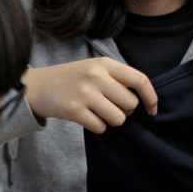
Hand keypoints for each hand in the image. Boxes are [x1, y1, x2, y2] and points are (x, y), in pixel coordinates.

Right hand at [24, 58, 157, 133]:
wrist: (39, 86)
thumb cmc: (74, 78)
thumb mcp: (97, 68)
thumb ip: (118, 78)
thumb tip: (144, 99)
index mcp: (106, 63)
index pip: (139, 80)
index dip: (151, 97)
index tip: (153, 109)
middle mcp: (97, 76)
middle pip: (131, 104)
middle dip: (126, 110)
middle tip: (112, 106)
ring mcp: (85, 93)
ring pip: (119, 118)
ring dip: (112, 120)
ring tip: (99, 111)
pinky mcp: (74, 111)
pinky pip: (101, 127)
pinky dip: (98, 126)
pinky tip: (88, 117)